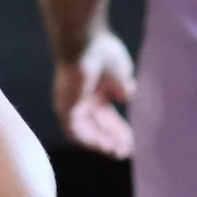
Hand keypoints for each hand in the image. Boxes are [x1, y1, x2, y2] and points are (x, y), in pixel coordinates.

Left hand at [53, 31, 134, 159]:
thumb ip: (122, 84)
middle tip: (126, 152)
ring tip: (116, 153)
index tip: (131, 142)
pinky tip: (104, 147)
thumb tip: (127, 94)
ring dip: (101, 143)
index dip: (118, 129)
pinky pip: (74, 130)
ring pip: (85, 130)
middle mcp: (80, 98)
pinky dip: (89, 139)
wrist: (86, 42)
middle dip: (111, 139)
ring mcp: (71, 103)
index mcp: (93, 89)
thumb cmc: (103, 51)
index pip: (105, 115)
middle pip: (96, 125)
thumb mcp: (120, 70)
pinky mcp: (64, 106)